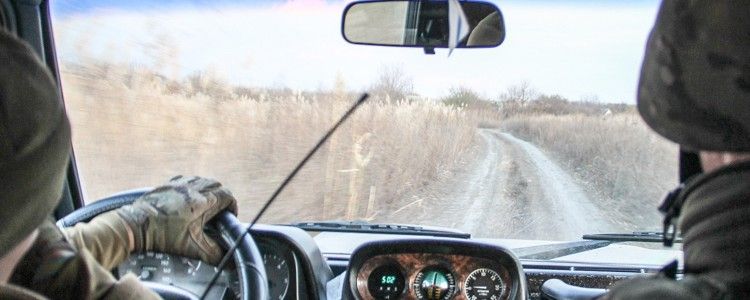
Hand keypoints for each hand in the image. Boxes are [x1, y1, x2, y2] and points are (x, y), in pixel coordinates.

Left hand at [116, 176, 237, 264]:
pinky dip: (191, 186)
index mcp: (203, 201)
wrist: (136, 225)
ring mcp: (178, 184)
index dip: (232, 206)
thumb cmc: (164, 236)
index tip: (230, 215)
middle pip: (216, 185)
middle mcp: (193, 188)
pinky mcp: (166, 185)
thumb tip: (226, 259)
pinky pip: (185, 179)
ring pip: (201, 180)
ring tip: (204, 203)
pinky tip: (186, 198)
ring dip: (207, 189)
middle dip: (221, 196)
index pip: (227, 195)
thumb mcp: (192, 247)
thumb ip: (212, 253)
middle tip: (219, 210)